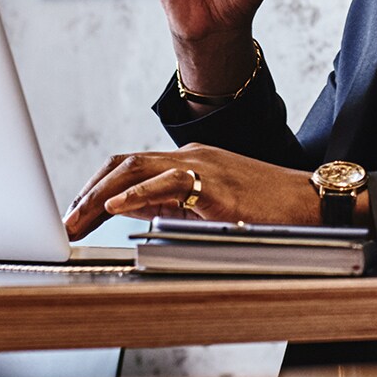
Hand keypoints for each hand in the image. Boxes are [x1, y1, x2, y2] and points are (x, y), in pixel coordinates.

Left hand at [63, 143, 319, 239]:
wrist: (311, 203)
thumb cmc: (269, 209)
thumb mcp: (212, 205)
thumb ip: (173, 203)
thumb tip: (131, 212)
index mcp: (190, 160)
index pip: (130, 165)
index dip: (96, 185)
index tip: (76, 210)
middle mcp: (192, 156)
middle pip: (124, 163)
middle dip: (88, 191)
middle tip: (65, 220)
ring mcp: (203, 166)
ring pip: (137, 167)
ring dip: (100, 194)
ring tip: (77, 216)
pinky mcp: (216, 184)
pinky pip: (166, 184)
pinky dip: (135, 195)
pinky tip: (114, 208)